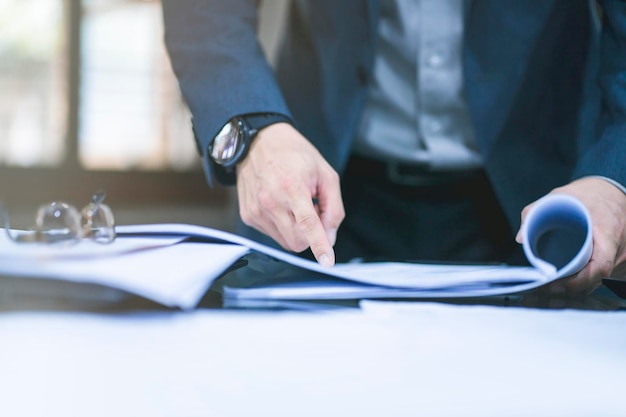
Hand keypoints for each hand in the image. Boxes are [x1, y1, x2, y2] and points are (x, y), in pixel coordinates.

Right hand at [236, 123, 344, 266]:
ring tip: (294, 204)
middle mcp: (270, 201)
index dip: (319, 245)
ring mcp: (256, 210)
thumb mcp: (325, 173)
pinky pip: (272, 234)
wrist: (259, 141)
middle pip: (297, 241)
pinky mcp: (248, 215)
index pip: (307, 224)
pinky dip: (282, 225)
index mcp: (292, 187)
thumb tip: (330, 237)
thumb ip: (334, 207)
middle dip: (310, 235)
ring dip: (295, 230)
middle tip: (312, 210)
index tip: (327, 261)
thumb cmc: (295, 155)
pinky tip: (281, 205)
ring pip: (285, 241)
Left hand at [517, 177, 625, 294]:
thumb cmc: (587, 194)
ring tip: (551, 292)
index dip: (578, 281)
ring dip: (579, 289)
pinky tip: (569, 286)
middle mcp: (620, 248)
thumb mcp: (560, 196)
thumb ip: (536, 212)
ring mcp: (623, 256)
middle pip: (597, 279)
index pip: (599, 266)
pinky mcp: (621, 260)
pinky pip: (606, 278)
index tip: (555, 284)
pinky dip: (588, 283)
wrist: (612, 190)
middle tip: (544, 291)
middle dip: (571, 290)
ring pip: (601, 281)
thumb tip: (520, 238)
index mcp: (607, 232)